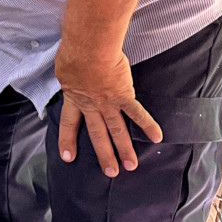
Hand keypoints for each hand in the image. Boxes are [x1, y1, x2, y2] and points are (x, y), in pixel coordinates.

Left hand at [54, 48, 162, 176]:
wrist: (88, 49)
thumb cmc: (74, 53)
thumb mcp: (64, 68)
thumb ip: (69, 78)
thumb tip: (69, 76)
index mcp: (74, 98)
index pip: (69, 124)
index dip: (68, 141)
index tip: (68, 157)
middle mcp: (92, 106)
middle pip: (97, 134)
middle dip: (104, 154)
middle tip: (110, 172)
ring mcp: (108, 103)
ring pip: (117, 130)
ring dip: (125, 149)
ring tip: (131, 165)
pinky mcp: (124, 96)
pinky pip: (137, 113)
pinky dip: (148, 125)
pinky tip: (157, 137)